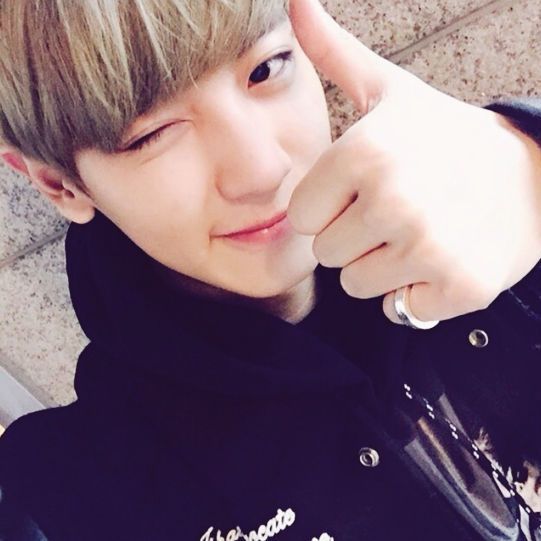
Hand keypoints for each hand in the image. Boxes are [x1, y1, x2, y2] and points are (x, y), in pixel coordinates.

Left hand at [287, 0, 540, 324]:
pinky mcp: (459, 286)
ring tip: (416, 233)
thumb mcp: (389, 92)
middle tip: (396, 211)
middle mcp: (393, 200)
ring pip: (357, 283)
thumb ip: (334, 54)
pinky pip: (400, 307)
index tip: (361, 191)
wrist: (527, 174)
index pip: (301, 217)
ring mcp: (429, 247)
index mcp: (363, 154)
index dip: (327, 208)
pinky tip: (441, 259)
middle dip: (352, 237)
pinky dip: (416, 292)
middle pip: (326, 253)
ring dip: (381, 266)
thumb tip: (294, 2)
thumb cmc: (441, 138)